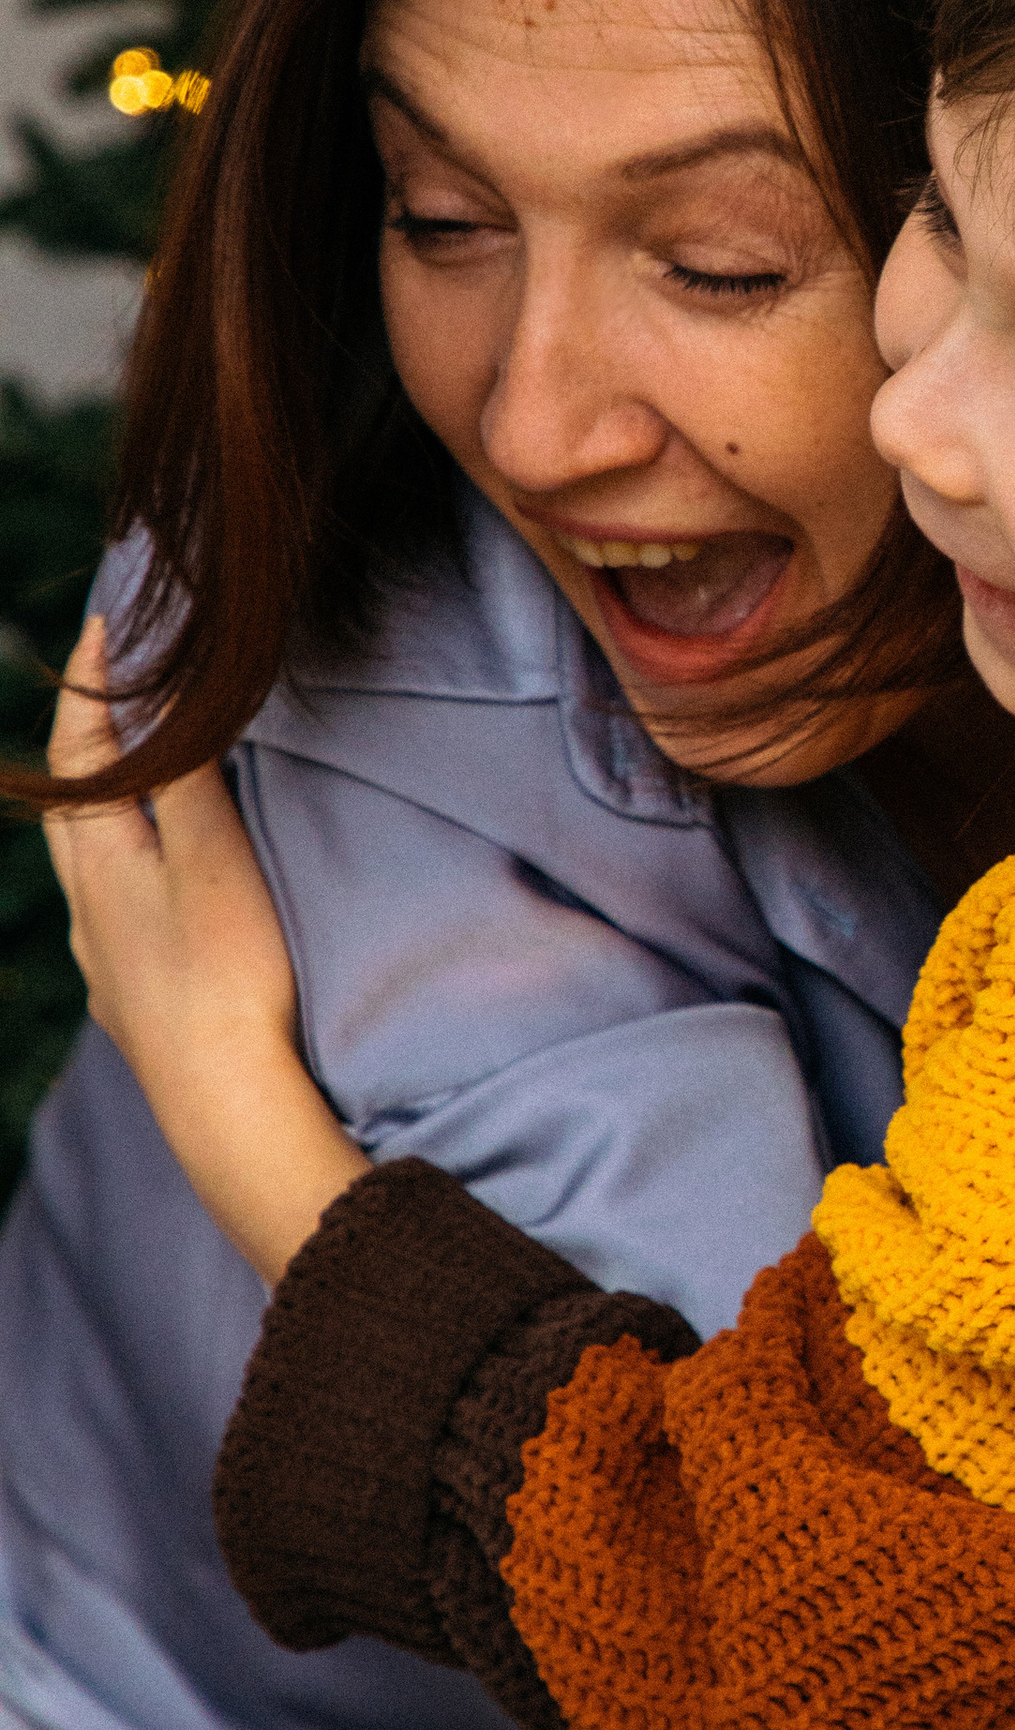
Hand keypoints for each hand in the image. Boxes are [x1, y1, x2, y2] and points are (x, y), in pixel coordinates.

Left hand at [45, 629, 364, 1281]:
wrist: (226, 1106)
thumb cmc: (227, 976)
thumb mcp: (212, 854)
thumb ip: (183, 769)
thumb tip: (160, 691)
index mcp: (99, 860)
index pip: (79, 750)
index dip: (93, 683)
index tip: (108, 623)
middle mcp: (89, 910)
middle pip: (71, 805)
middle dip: (91, 740)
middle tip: (119, 687)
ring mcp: (106, 963)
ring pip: (88, 866)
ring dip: (107, 810)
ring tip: (140, 779)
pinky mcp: (133, 1006)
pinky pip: (115, 916)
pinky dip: (129, 871)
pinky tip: (159, 891)